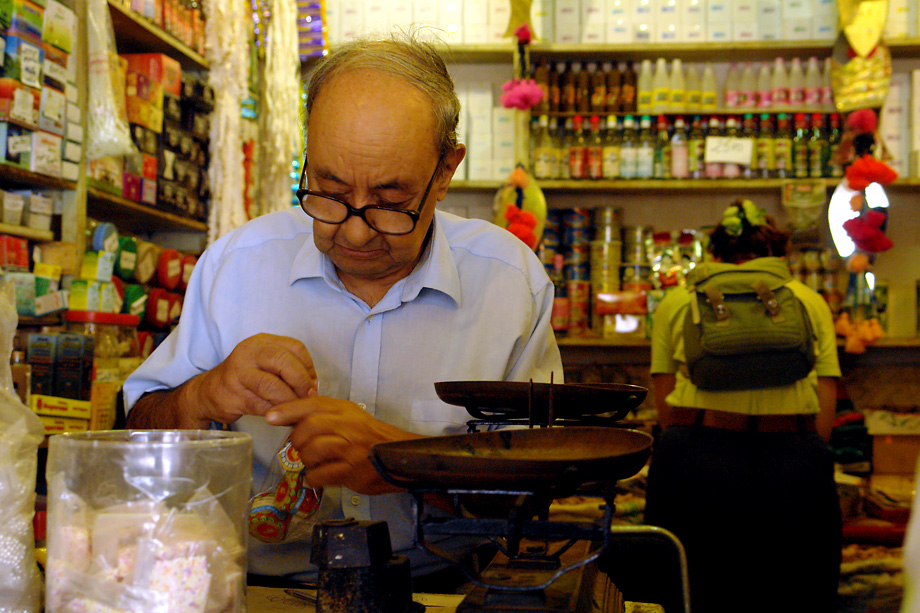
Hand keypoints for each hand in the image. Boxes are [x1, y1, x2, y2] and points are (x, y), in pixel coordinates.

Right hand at [184, 333, 317, 424]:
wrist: (208, 392)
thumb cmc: (245, 378)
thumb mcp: (265, 364)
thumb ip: (288, 369)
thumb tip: (314, 386)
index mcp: (262, 342)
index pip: (295, 347)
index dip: (308, 366)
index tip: (312, 383)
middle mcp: (249, 353)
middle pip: (283, 362)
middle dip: (301, 382)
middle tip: (308, 397)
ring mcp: (238, 373)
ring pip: (272, 386)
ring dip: (289, 400)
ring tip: (296, 408)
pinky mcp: (233, 395)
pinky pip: (262, 405)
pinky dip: (276, 411)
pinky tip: (282, 415)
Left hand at [264, 397, 421, 494]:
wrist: (398, 456)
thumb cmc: (369, 437)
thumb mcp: (349, 417)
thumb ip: (323, 415)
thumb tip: (289, 418)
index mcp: (344, 410)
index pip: (311, 404)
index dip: (288, 410)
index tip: (270, 417)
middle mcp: (346, 425)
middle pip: (307, 429)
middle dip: (298, 441)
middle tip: (304, 448)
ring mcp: (349, 448)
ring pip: (310, 452)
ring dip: (306, 460)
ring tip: (316, 462)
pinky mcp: (349, 470)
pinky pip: (318, 475)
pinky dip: (314, 477)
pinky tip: (322, 475)